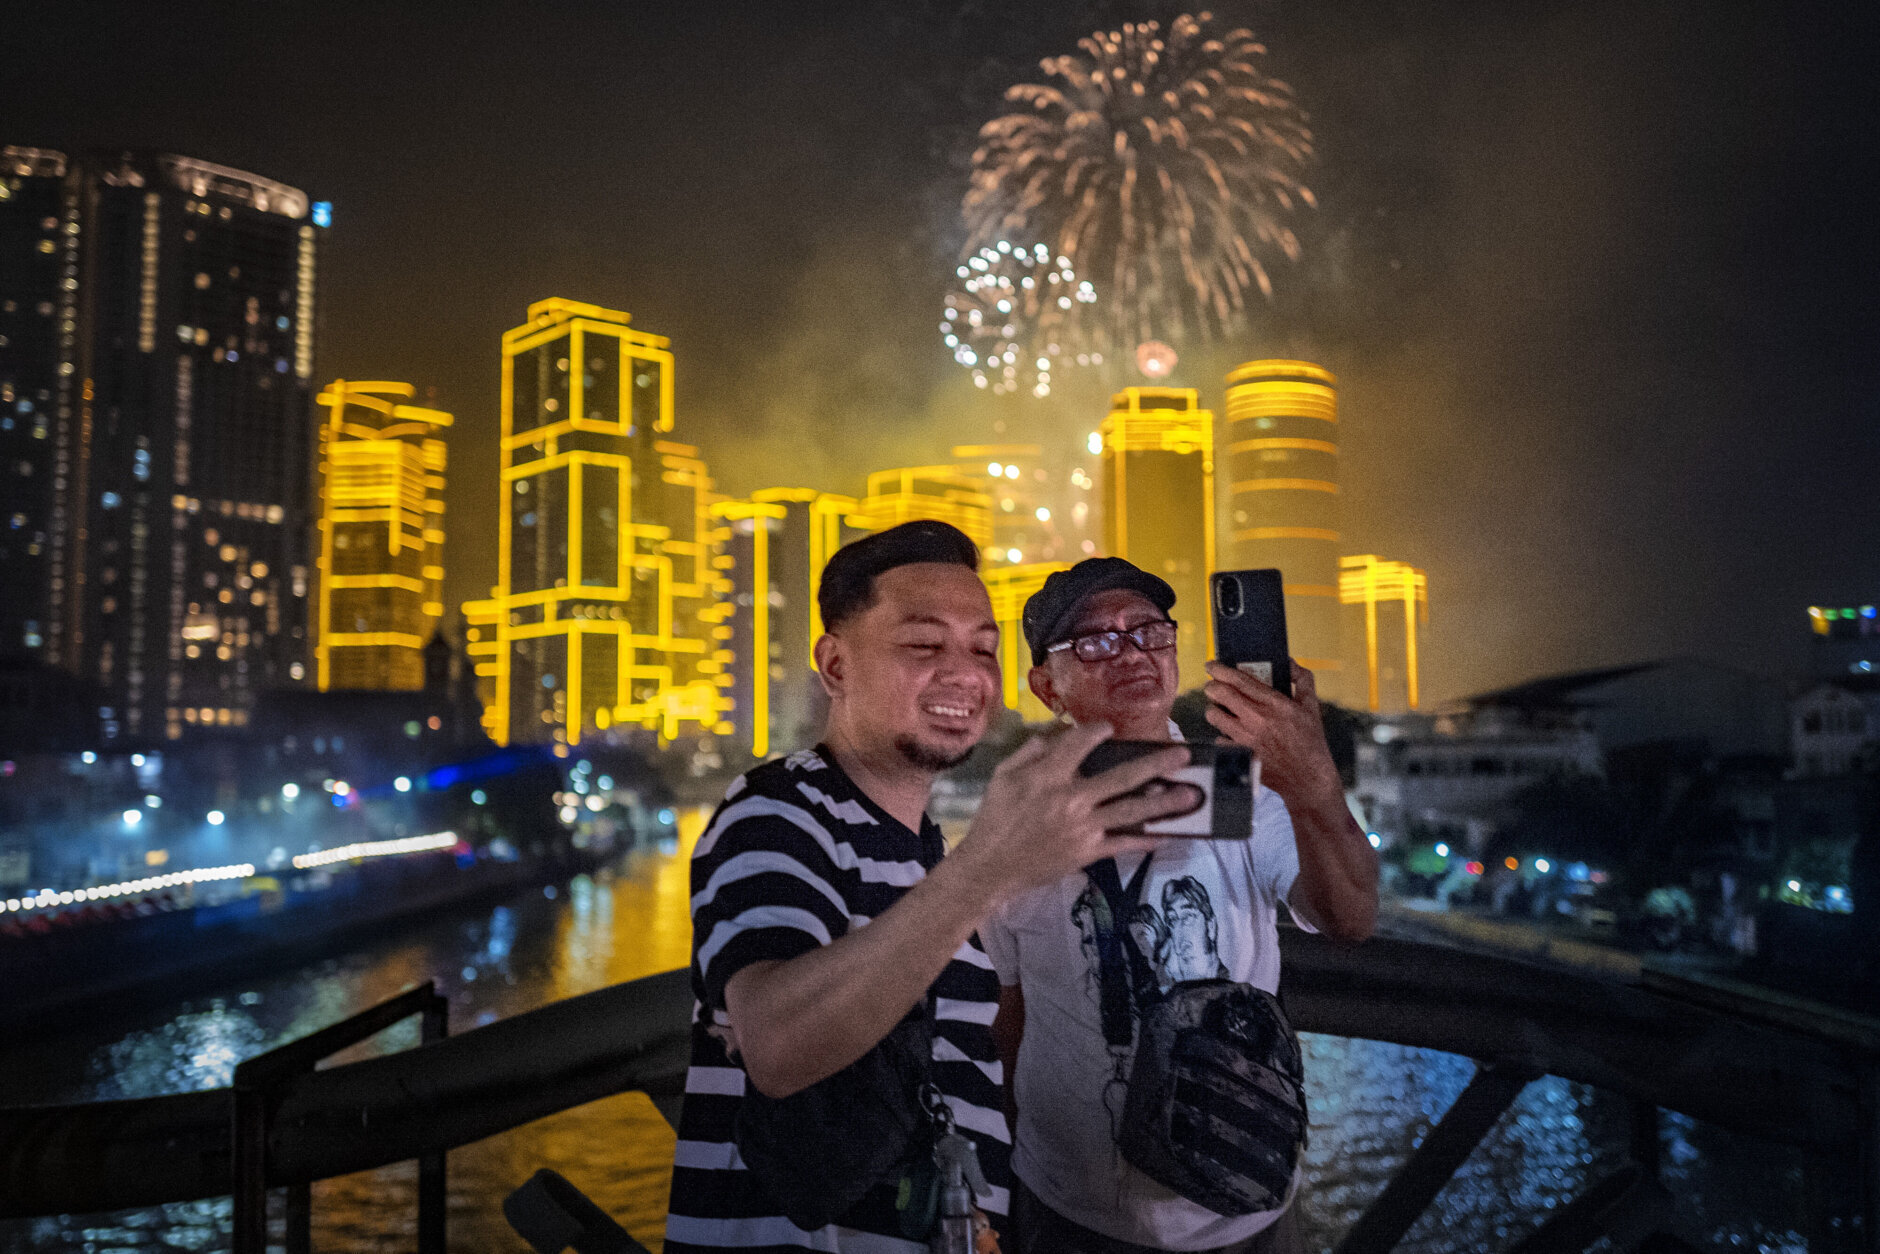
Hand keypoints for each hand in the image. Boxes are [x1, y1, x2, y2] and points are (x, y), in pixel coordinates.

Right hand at [952, 722, 1192, 898]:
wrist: (990, 866)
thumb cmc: (994, 818)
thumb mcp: (1002, 776)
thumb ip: (1030, 752)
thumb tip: (1055, 737)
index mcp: (1048, 775)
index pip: (1081, 744)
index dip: (1099, 732)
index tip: (1110, 728)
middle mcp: (1071, 797)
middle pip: (1122, 776)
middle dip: (1155, 764)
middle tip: (1182, 755)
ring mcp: (1083, 826)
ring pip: (1131, 810)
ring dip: (1164, 802)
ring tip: (1190, 795)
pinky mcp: (1088, 851)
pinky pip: (1124, 843)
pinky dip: (1146, 840)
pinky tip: (1167, 834)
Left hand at [1203, 660, 1343, 808]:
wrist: (1307, 777)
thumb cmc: (1310, 741)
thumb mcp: (1311, 706)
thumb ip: (1303, 680)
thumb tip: (1289, 662)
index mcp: (1274, 703)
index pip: (1239, 680)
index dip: (1220, 670)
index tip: (1211, 665)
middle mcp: (1257, 718)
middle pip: (1220, 694)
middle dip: (1212, 686)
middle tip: (1212, 686)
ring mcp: (1246, 738)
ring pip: (1213, 715)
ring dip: (1214, 709)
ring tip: (1220, 710)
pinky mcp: (1239, 754)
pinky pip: (1218, 738)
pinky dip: (1222, 735)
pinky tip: (1230, 734)